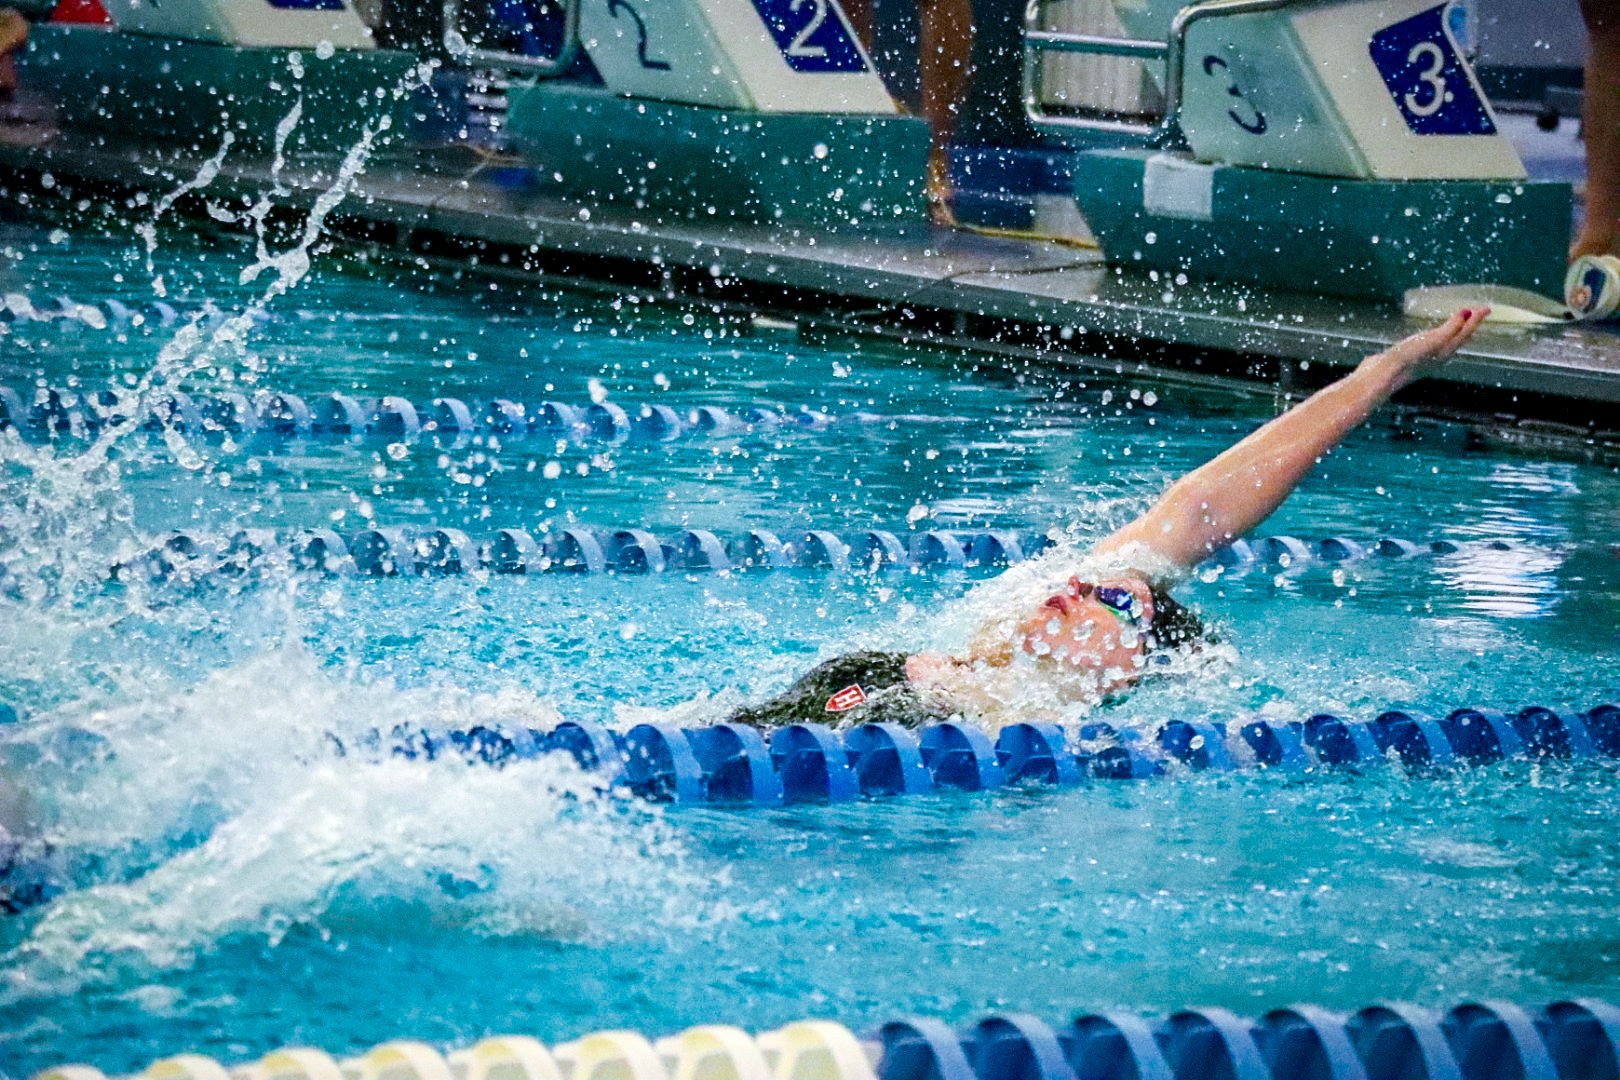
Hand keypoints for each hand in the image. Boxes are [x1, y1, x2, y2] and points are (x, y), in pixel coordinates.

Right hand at [1367, 307, 1489, 389]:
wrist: (1382, 376)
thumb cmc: (1407, 358)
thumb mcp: (1433, 340)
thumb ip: (1450, 327)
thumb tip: (1466, 313)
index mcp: (1446, 351)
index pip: (1466, 331)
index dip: (1476, 319)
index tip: (1487, 307)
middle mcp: (1438, 355)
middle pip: (1459, 337)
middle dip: (1469, 324)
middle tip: (1478, 312)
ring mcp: (1424, 357)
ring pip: (1446, 341)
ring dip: (1454, 330)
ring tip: (1459, 322)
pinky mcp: (1410, 356)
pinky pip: (1430, 342)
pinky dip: (1436, 335)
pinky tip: (1429, 337)